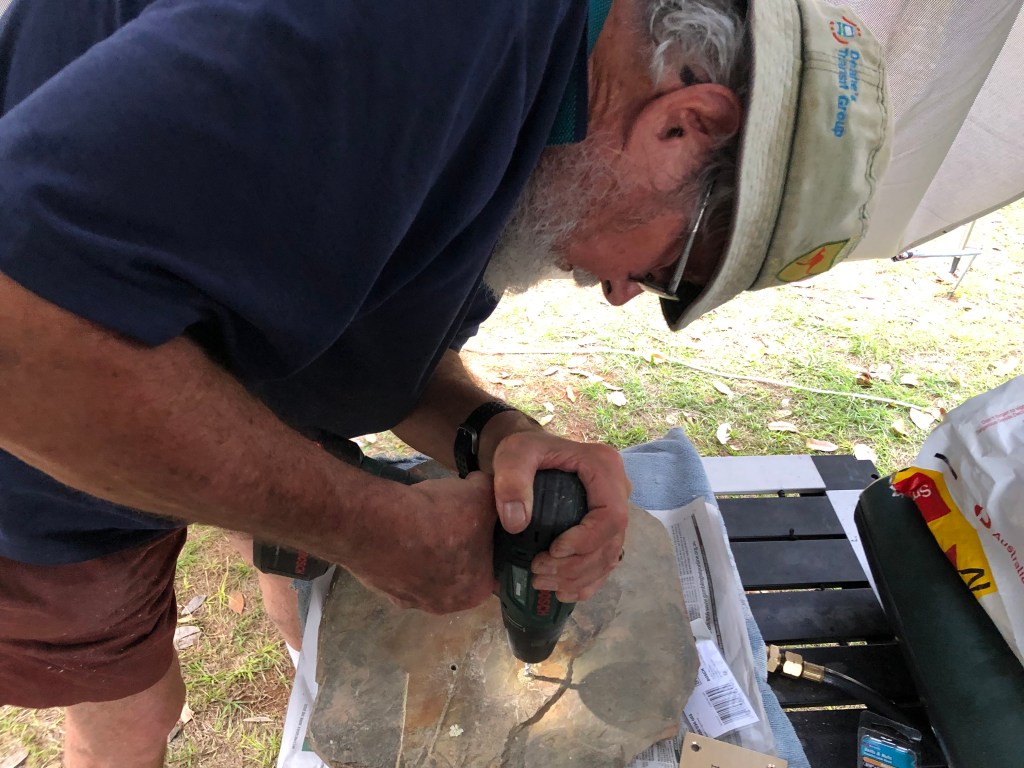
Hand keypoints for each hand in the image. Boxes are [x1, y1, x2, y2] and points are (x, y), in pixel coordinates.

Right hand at [337, 473, 498, 614]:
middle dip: (459, 546)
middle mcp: (448, 605)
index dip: (491, 541)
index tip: (481, 521)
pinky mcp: (384, 591)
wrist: (381, 526)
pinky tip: (401, 530)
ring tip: (423, 521)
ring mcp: (413, 601)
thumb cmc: (439, 518)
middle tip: (451, 518)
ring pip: (430, 571)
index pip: (496, 566)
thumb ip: (492, 492)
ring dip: (429, 550)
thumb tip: (488, 487)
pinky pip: (401, 569)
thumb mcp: (480, 494)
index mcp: (478, 589)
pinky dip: (403, 552)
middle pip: (462, 570)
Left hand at [489, 431, 629, 602]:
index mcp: (605, 467)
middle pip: (611, 540)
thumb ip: (511, 481)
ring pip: (610, 555)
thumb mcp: (513, 455)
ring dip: (580, 578)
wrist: (528, 451)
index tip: (552, 551)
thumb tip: (517, 523)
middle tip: (539, 573)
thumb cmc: (523, 449)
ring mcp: (614, 509)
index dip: (586, 541)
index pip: (611, 515)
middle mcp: (618, 489)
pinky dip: (588, 581)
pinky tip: (565, 592)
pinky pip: (606, 559)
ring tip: (543, 583)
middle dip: (577, 565)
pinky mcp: (604, 526)